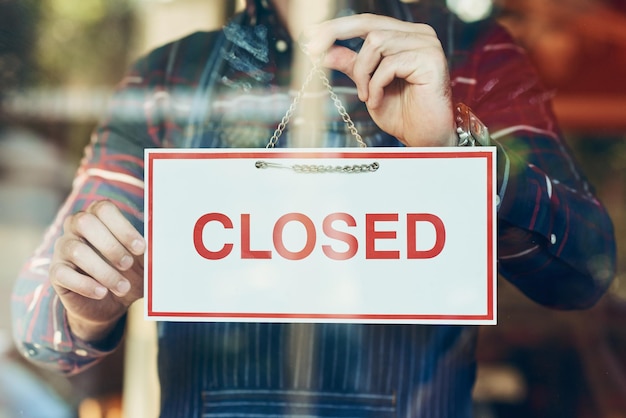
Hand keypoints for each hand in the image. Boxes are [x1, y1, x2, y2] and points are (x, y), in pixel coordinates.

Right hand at [49, 200, 144, 342]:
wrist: (110, 303)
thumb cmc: (129, 273)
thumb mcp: (143, 261)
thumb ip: (150, 251)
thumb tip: (166, 248)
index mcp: (98, 216)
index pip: (104, 208)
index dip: (123, 227)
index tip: (141, 248)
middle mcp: (76, 227)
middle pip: (85, 222)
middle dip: (111, 245)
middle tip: (128, 264)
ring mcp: (63, 248)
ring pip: (76, 250)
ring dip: (104, 271)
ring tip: (123, 287)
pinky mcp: (56, 272)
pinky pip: (62, 273)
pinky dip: (86, 284)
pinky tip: (102, 292)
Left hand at [301, 14, 456, 146]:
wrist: (425, 138)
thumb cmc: (403, 115)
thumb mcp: (368, 86)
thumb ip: (352, 65)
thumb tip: (325, 50)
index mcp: (404, 36)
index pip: (366, 22)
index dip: (337, 27)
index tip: (310, 34)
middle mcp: (418, 34)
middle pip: (368, 22)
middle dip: (336, 34)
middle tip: (313, 50)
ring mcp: (426, 44)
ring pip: (376, 42)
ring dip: (362, 72)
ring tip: (366, 95)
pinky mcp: (430, 59)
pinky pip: (389, 63)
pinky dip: (376, 84)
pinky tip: (376, 100)